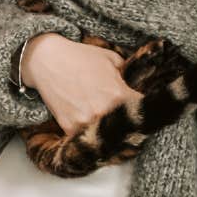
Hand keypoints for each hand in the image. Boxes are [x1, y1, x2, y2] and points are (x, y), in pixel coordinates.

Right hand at [21, 33, 141, 135]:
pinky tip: (95, 127)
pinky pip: (88, 138)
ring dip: (113, 134)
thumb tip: (140, 87)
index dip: (148, 110)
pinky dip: (92, 134)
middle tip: (134, 122)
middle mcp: (103, 112)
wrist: (47, 61)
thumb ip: (128, 77)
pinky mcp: (69, 129)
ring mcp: (85, 123)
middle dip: (132, 125)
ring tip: (115, 127)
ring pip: (108, 138)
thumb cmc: (81, 57)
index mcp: (118, 95)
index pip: (143, 112)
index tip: (149, 110)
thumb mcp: (113, 60)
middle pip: (128, 129)